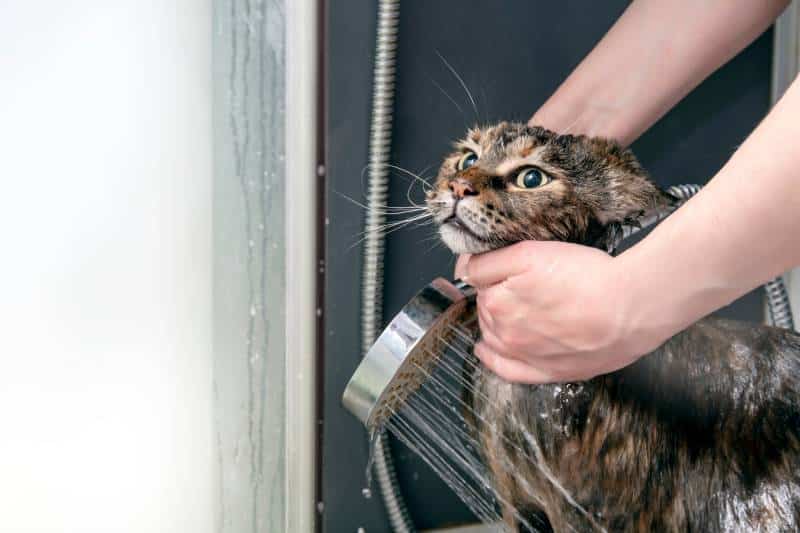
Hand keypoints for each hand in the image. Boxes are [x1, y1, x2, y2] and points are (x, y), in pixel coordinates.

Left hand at [457, 241, 656, 383]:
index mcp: (496, 303)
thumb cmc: (588, 277)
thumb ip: (489, 262)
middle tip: (523, 283)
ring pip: (494, 336)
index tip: (503, 265)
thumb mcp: (530, 253)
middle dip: (496, 293)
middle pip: (486, 308)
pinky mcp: (546, 372)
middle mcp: (504, 333)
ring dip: (495, 322)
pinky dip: (492, 359)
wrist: (632, 308)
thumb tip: (463, 268)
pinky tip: (485, 351)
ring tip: (514, 309)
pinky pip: (507, 370)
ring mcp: (524, 356)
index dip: (492, 268)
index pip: (478, 280)